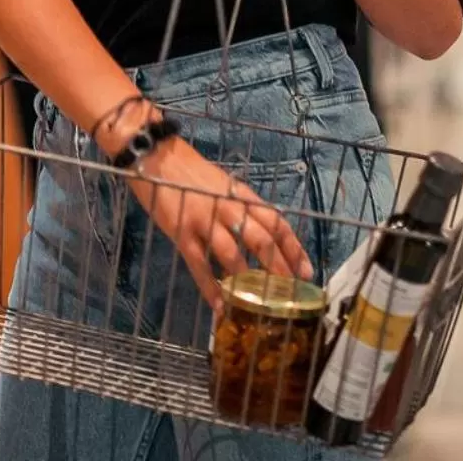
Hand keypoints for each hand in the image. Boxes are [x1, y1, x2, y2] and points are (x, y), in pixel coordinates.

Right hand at [126, 135, 313, 308]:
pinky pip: (199, 264)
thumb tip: (264, 240)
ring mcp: (204, 221)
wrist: (156, 158)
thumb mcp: (225, 187)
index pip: (276, 222)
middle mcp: (228, 208)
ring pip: (232, 254)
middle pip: (260, 239)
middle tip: (289, 293)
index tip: (306, 271)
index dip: (294, 248)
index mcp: (242, 196)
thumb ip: (243, 209)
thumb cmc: (193, 175)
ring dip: (247, 281)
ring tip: (259, 305)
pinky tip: (220, 305)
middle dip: (278, 268)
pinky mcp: (182, 232)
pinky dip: (210, 287)